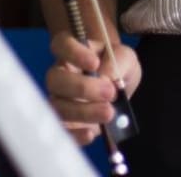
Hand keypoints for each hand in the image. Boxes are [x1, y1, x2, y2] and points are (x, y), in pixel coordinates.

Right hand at [46, 32, 141, 146]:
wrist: (119, 90)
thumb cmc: (117, 67)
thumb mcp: (125, 58)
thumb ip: (118, 60)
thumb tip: (107, 75)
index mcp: (72, 52)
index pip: (61, 45)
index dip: (74, 53)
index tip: (95, 63)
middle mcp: (60, 76)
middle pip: (55, 79)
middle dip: (82, 87)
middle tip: (110, 92)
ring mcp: (59, 100)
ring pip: (57, 106)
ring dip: (83, 112)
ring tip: (109, 113)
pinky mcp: (65, 123)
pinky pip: (62, 130)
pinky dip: (75, 134)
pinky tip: (91, 134)